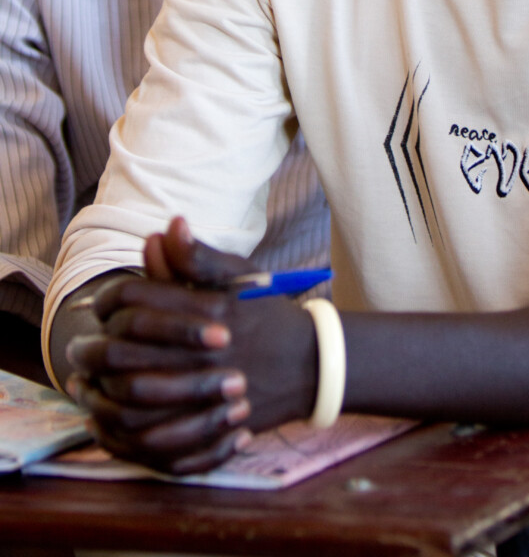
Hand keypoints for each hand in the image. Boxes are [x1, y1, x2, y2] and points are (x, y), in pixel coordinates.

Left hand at [67, 219, 317, 473]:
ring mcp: (209, 393)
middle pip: (125, 351)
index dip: (109, 300)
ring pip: (131, 401)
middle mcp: (206, 352)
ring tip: (86, 388)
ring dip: (100, 395)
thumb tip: (167, 227)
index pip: (137, 299)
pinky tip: (111, 422)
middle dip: (93, 350)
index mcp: (209, 309)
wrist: (311, 365)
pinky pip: (153, 440)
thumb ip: (198, 257)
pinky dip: (124, 433)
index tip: (102, 306)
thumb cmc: (267, 315)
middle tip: (79, 351)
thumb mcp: (239, 276)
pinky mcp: (210, 428)